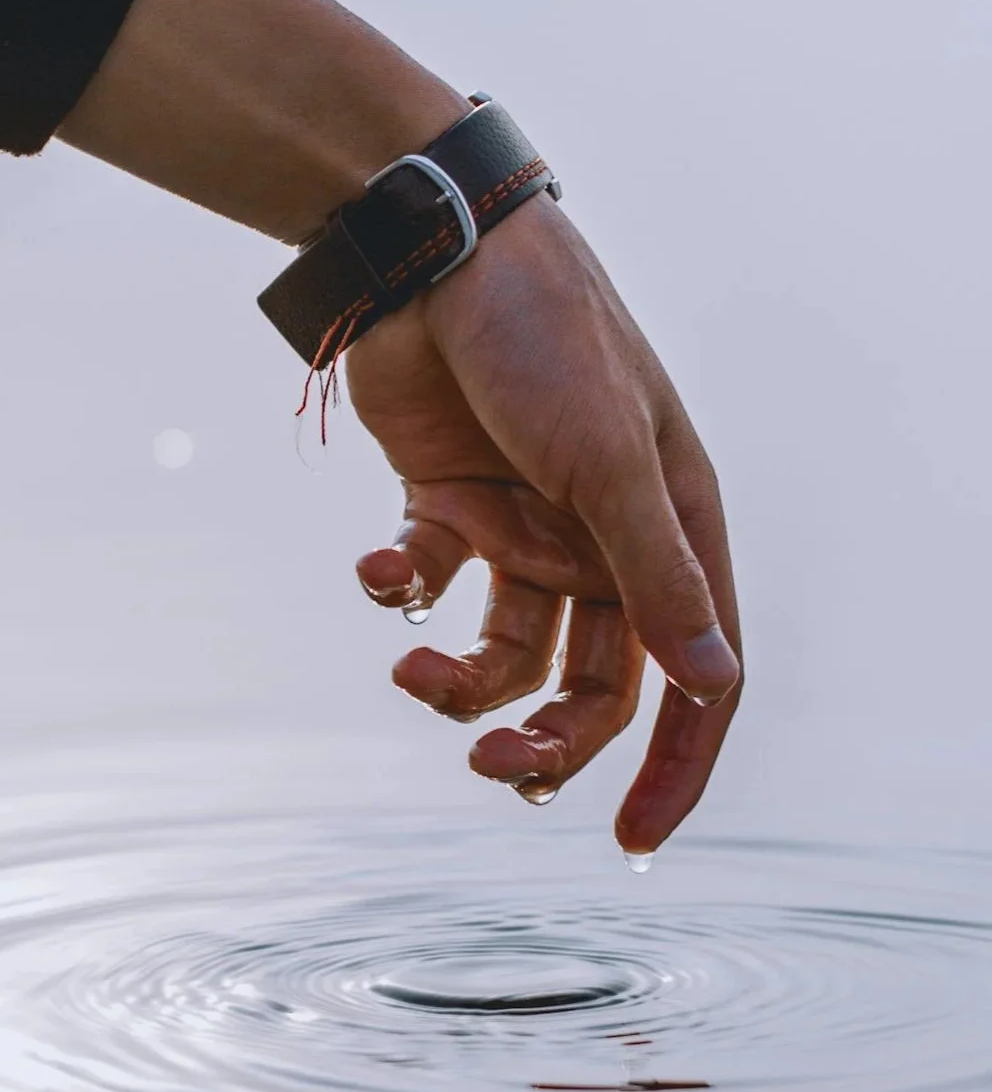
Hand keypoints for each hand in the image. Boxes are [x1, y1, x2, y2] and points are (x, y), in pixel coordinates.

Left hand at [348, 193, 740, 855]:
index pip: (697, 676)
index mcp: (671, 530)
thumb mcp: (611, 460)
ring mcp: (523, 526)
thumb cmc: (547, 337)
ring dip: (459, 685)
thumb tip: (715, 682)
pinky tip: (375, 570)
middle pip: (592, 686)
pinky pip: (425, 583)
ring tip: (413, 670)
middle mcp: (603, 540)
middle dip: (547, 741)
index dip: (675, 765)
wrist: (435, 250)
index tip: (630, 841)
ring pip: (506, 653)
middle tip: (494, 768)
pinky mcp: (445, 505)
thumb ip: (656, 574)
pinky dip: (395, 591)